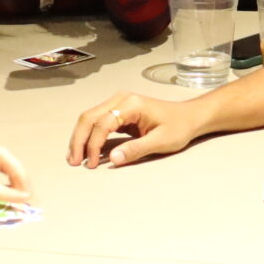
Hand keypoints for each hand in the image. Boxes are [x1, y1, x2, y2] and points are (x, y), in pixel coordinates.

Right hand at [68, 91, 206, 168]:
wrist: (189, 117)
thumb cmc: (178, 127)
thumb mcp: (161, 141)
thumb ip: (136, 150)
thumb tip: (112, 159)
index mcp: (131, 104)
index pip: (103, 123)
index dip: (93, 145)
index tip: (92, 164)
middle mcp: (120, 99)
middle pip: (89, 117)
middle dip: (79, 140)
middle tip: (74, 162)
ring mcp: (118, 104)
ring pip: (89, 118)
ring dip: (80, 138)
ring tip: (75, 158)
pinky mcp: (119, 112)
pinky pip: (97, 122)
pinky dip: (88, 136)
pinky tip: (84, 151)